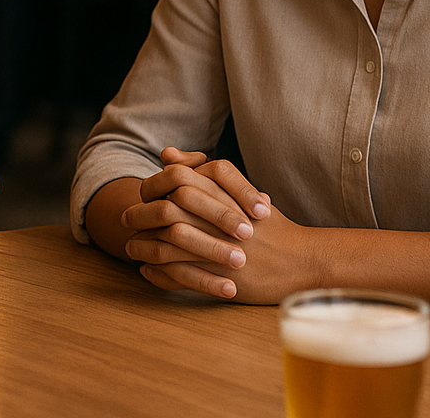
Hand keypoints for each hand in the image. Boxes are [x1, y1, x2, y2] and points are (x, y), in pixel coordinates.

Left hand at [121, 148, 273, 299]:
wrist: (304, 261)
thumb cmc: (273, 227)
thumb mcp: (242, 193)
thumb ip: (204, 174)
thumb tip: (167, 153)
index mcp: (226, 193)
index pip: (177, 180)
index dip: (153, 186)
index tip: (142, 194)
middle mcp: (220, 218)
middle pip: (166, 210)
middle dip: (141, 216)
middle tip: (126, 220)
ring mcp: (220, 248)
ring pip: (168, 244)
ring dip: (144, 247)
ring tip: (131, 249)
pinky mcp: (221, 276)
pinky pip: (179, 274)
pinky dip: (158, 273)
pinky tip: (147, 272)